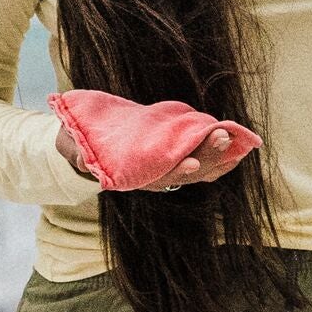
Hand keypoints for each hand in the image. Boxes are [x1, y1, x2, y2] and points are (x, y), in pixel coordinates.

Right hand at [53, 113, 243, 192]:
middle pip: (186, 170)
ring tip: (234, 134)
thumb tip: (78, 154)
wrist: (90, 150)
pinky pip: (205, 163)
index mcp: (133, 176)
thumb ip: (76, 152)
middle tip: (221, 135)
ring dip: (219, 153)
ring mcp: (167, 170)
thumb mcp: (73, 149)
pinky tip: (239, 145)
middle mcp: (155, 177)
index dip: (175, 170)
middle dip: (206, 154)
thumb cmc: (81, 148)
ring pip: (200, 167)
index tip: (190, 162)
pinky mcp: (176, 159)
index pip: (158, 176)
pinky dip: (222, 156)